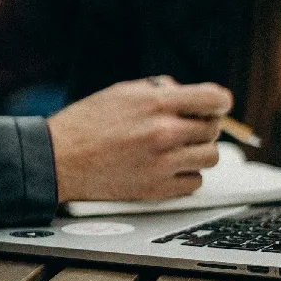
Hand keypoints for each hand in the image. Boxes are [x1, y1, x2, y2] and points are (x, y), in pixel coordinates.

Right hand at [46, 78, 232, 202]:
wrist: (60, 158)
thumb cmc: (88, 122)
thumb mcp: (124, 91)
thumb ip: (160, 90)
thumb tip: (186, 94)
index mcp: (157, 103)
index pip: (213, 99)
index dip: (220, 101)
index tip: (218, 105)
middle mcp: (164, 133)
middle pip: (213, 129)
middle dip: (204, 124)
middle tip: (188, 125)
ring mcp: (163, 164)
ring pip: (210, 157)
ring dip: (199, 150)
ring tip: (179, 147)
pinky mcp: (157, 190)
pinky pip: (195, 183)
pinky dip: (187, 175)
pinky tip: (169, 166)